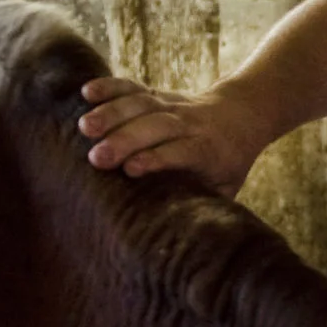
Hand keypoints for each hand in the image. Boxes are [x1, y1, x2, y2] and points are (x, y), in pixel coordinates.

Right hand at [76, 77, 269, 195]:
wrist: (242, 114)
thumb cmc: (228, 161)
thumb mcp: (228, 184)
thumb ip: (209, 205)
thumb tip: (189, 239)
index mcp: (208, 149)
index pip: (182, 151)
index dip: (157, 158)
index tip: (130, 169)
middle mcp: (190, 124)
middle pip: (157, 126)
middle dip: (125, 139)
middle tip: (96, 157)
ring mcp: (173, 105)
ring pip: (142, 103)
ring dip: (112, 113)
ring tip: (84, 127)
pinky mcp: (158, 94)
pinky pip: (134, 86)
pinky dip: (111, 87)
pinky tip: (86, 92)